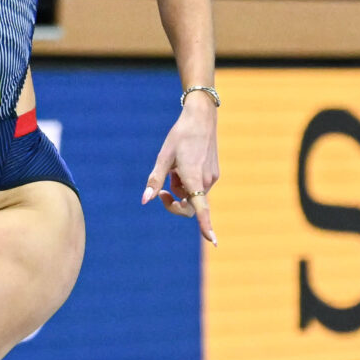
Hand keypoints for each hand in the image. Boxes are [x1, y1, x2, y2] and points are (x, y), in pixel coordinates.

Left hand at [143, 100, 219, 244]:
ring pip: (193, 195)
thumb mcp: (163, 157)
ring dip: (180, 188)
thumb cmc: (179, 136)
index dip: (206, 226)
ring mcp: (212, 177)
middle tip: (160, 190)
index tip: (213, 241)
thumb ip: (155, 180)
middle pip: (189, 205)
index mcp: (193, 177)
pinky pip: (198, 186)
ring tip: (175, 168)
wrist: (201, 118)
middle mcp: (206, 180)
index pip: (201, 208)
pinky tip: (184, 165)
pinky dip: (188, 182)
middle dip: (174, 202)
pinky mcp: (214, 173)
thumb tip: (144, 201)